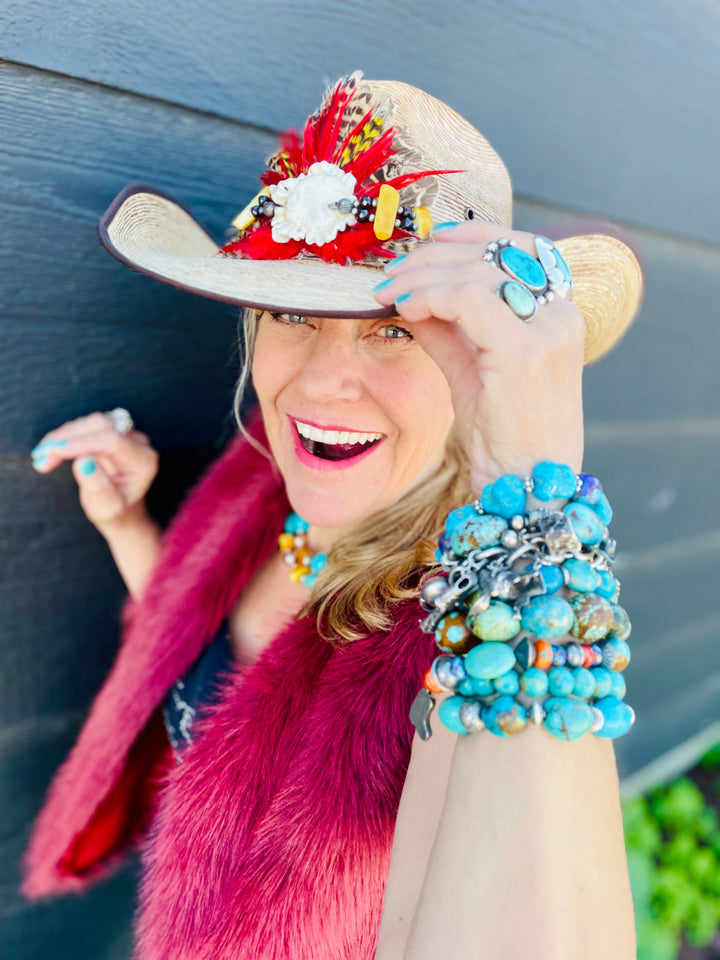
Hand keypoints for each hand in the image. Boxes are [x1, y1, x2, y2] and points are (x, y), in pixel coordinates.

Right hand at [31, 412, 159, 536]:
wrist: (122, 512)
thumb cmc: (117, 513)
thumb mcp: (107, 508)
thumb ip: (98, 487)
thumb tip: (82, 461)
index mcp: (143, 461)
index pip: (112, 441)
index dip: (82, 443)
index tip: (54, 451)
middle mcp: (138, 443)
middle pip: (100, 425)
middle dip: (68, 438)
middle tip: (42, 457)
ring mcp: (125, 435)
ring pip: (89, 423)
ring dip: (61, 437)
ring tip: (41, 458)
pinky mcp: (109, 433)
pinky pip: (84, 427)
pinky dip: (63, 438)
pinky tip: (48, 453)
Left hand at [374, 221, 584, 494]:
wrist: (526, 487)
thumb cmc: (502, 437)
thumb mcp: (471, 370)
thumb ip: (447, 330)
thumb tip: (411, 295)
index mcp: (557, 316)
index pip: (521, 247)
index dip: (471, 235)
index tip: (425, 243)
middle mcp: (560, 316)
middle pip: (494, 255)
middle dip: (433, 256)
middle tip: (390, 272)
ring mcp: (548, 331)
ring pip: (476, 273)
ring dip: (423, 275)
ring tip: (389, 291)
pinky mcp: (525, 352)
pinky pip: (469, 300)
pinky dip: (430, 296)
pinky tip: (406, 308)